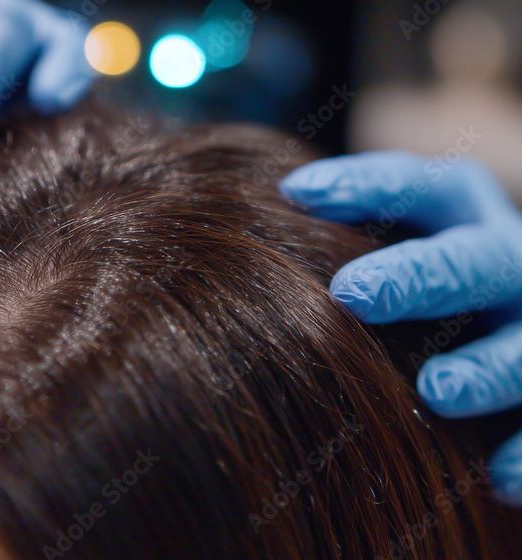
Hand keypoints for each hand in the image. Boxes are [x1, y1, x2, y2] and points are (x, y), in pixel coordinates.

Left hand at [279, 151, 521, 504]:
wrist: (508, 326)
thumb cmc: (419, 295)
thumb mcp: (393, 253)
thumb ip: (342, 241)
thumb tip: (257, 222)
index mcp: (461, 217)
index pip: (418, 186)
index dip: (365, 184)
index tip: (296, 194)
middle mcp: (508, 262)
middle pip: (473, 261)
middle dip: (419, 275)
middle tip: (352, 294)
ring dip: (488, 367)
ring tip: (436, 390)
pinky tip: (495, 478)